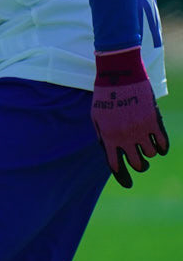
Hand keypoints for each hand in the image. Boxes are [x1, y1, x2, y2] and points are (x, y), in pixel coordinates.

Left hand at [91, 47, 168, 188]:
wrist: (119, 75)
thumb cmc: (105, 96)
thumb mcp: (96, 117)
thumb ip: (104, 136)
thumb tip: (111, 152)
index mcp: (108, 137)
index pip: (116, 165)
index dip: (123, 177)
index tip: (128, 185)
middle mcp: (124, 136)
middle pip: (138, 164)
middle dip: (141, 166)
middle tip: (142, 162)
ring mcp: (140, 129)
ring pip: (151, 155)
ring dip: (150, 152)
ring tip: (147, 144)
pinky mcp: (153, 121)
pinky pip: (162, 144)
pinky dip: (162, 146)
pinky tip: (159, 143)